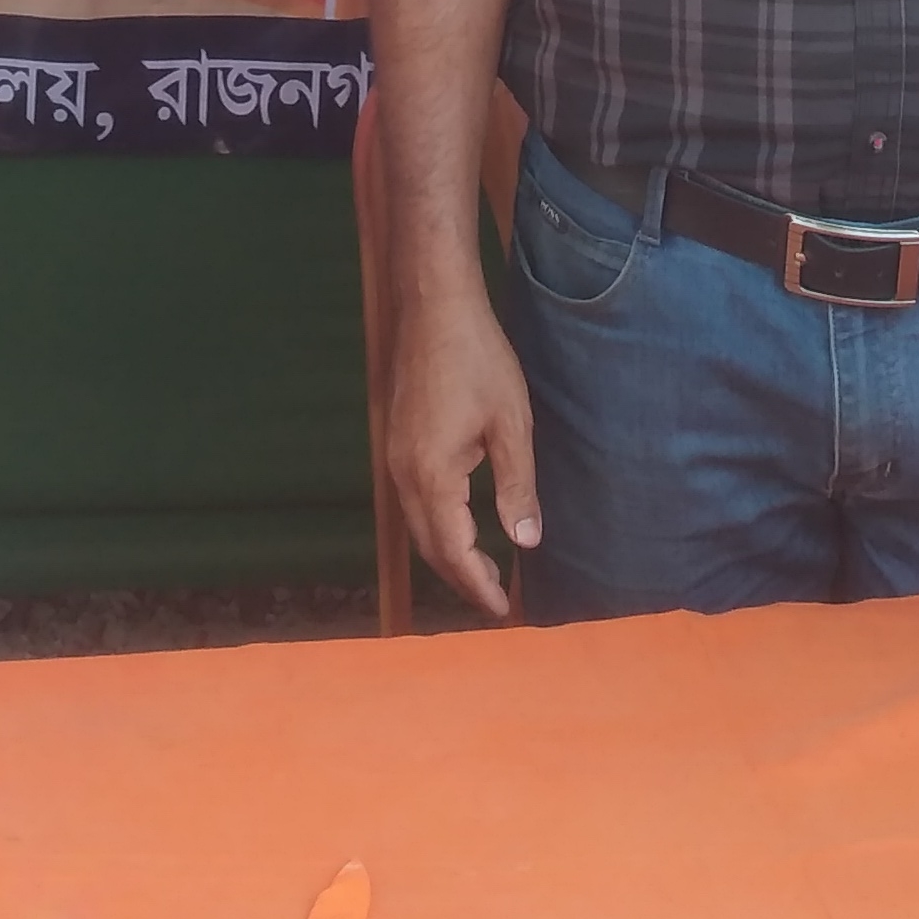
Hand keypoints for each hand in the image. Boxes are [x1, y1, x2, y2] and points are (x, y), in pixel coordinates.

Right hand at [386, 286, 540, 621]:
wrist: (434, 307)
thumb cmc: (479, 360)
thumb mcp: (511, 425)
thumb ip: (517, 488)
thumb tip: (525, 543)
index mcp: (433, 476)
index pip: (453, 552)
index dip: (477, 585)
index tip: (502, 611)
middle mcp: (403, 475)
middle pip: (428, 547)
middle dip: (461, 577)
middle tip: (495, 597)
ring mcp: (394, 458)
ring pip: (417, 525)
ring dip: (447, 552)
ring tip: (483, 567)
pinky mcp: (395, 441)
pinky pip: (412, 501)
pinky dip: (436, 525)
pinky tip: (461, 521)